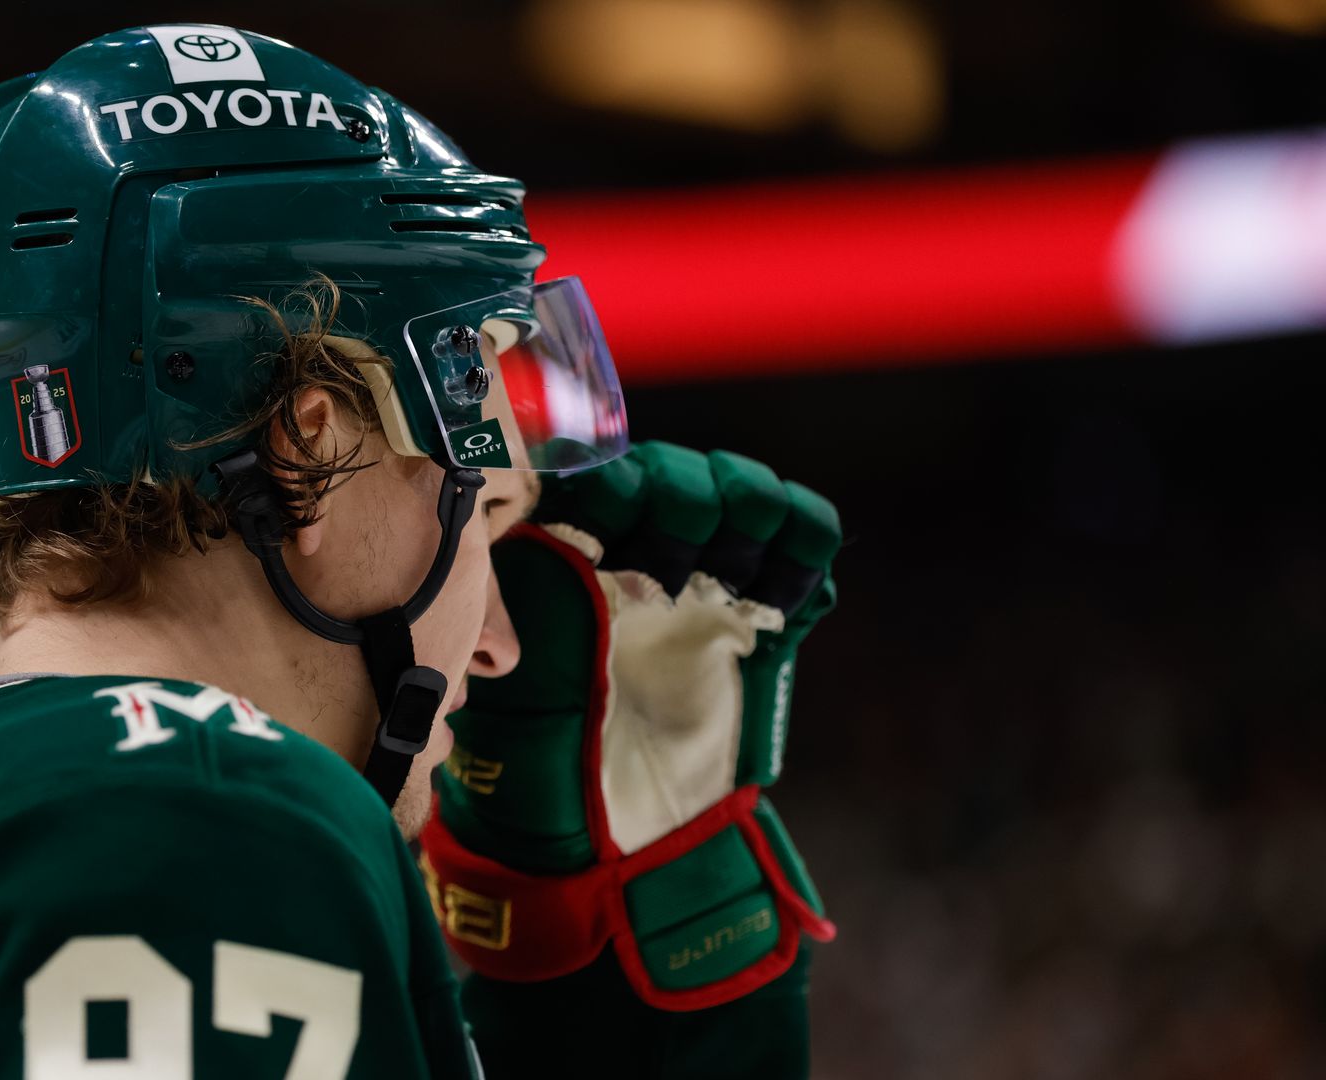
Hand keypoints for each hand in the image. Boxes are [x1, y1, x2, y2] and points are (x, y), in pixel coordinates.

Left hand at [419, 442, 839, 1009]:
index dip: (609, 479)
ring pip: (740, 494)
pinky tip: (781, 587)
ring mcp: (702, 586)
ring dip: (746, 506)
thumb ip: (545, 606)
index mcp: (563, 563)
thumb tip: (569, 536)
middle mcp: (633, 562)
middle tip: (668, 566)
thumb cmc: (542, 769)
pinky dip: (803, 540)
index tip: (610, 516)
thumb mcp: (523, 684)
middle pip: (672, 474)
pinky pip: (801, 542)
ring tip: (731, 568)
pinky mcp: (762, 619)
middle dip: (678, 497)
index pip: (591, 476)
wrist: (616, 849)